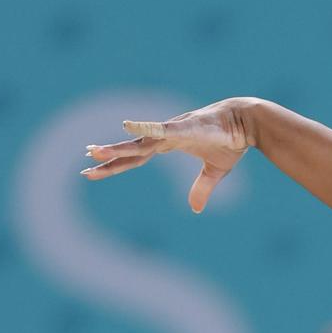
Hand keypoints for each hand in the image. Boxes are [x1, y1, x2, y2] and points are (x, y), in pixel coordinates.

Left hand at [80, 99, 256, 212]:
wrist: (246, 123)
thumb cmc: (230, 142)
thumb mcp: (214, 172)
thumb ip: (201, 189)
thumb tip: (194, 209)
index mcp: (168, 145)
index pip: (136, 157)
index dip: (117, 164)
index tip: (96, 168)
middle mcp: (163, 137)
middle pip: (131, 152)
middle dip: (109, 159)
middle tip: (85, 166)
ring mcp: (171, 131)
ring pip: (138, 143)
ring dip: (116, 148)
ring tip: (93, 152)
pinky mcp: (182, 128)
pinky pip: (159, 129)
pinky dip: (143, 128)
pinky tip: (126, 127)